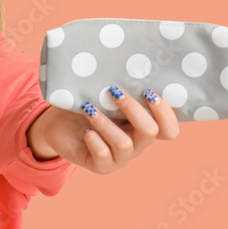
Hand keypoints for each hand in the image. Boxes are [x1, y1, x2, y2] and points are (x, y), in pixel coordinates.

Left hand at [36, 87, 178, 173]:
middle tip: (114, 92)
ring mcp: (119, 158)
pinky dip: (95, 140)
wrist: (58, 125)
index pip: (169, 129)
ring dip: (106, 123)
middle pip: (150, 132)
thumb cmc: (87, 105)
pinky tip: (86, 131)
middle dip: (133, 109)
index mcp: (143, 127)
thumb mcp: (105, 96)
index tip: (148, 92)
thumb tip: (129, 61)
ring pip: (124, 144)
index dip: (165, 113)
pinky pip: (103, 155)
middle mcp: (136, 145)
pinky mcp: (100, 166)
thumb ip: (121, 88)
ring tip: (89, 109)